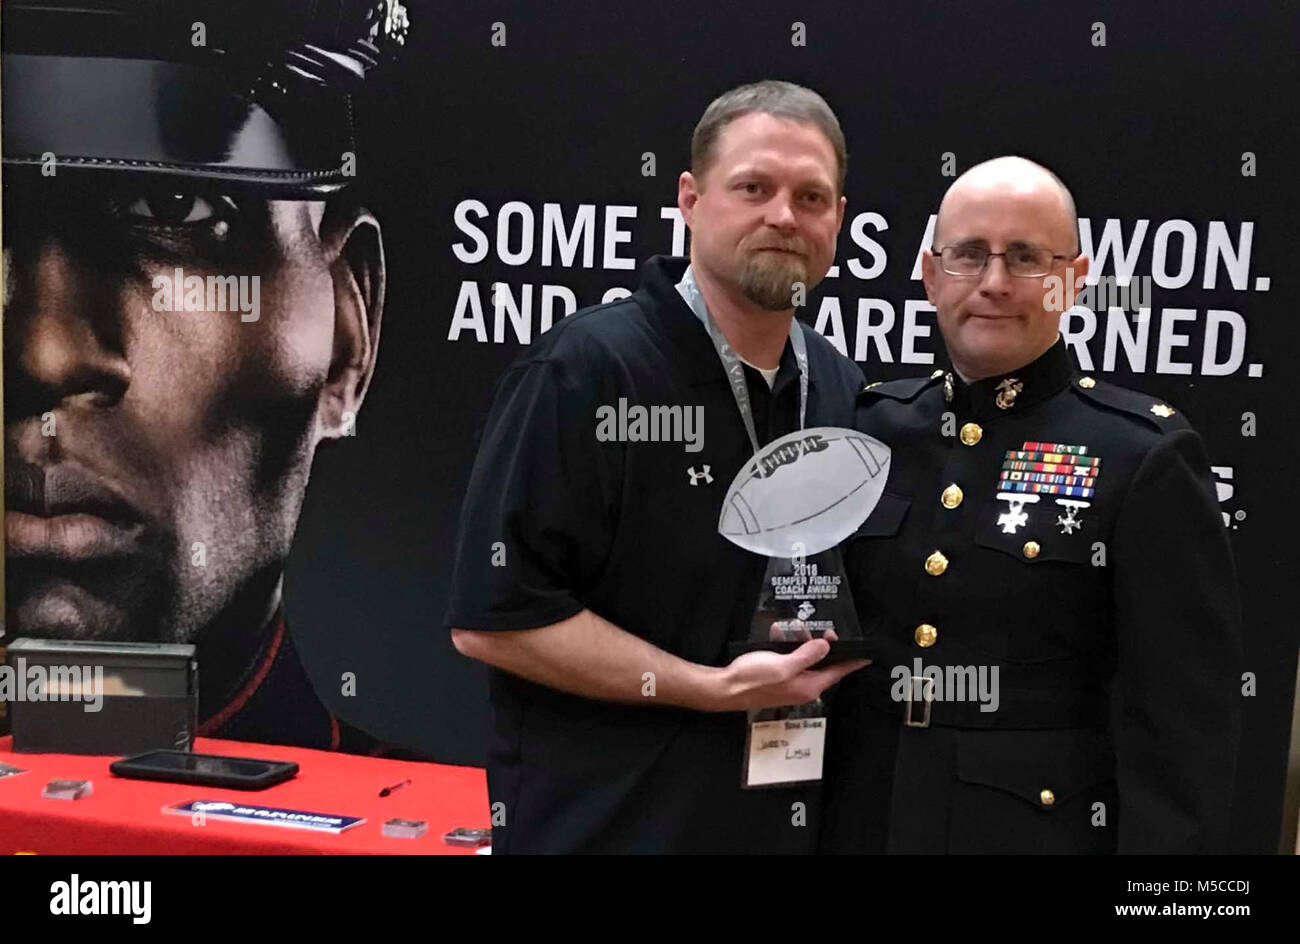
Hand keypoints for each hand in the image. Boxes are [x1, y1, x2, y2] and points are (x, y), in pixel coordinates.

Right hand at [712, 638, 867, 710]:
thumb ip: (807, 655)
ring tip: (792, 628)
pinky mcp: (777, 678)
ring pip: (804, 659)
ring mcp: (789, 683)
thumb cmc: (753, 679)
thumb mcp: (784, 664)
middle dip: (820, 645)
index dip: (852, 662)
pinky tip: (777, 634)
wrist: (726, 688)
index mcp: (809, 686)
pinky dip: (784, 646)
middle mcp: (802, 687)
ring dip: (799, 642)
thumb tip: (825, 647)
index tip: (866, 656)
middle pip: (822, 664)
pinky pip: (788, 659)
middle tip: (822, 631)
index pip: (838, 672)